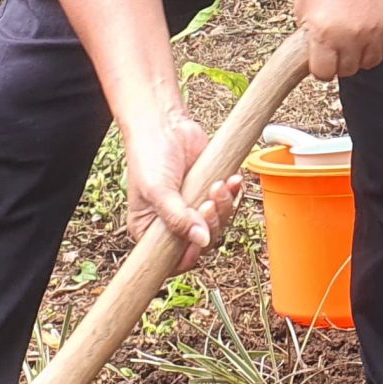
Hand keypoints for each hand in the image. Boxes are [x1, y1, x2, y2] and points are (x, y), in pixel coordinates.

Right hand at [120, 107, 240, 265]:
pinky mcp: (209, 191)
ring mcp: (192, 207)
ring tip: (218, 185)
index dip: (189, 255)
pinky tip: (232, 180)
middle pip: (201, 242)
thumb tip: (202, 241)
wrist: (165, 123)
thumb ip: (177, 218)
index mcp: (150, 230)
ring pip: (218, 223)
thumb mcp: (157, 191)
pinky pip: (228, 203)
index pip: (172, 259)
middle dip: (210, 224)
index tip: (199, 240)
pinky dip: (233, 193)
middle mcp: (173, 222)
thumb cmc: (149, 156)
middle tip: (206, 203)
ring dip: (223, 206)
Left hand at [294, 0, 382, 81]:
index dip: (322, 67)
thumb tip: (313, 51)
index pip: (323, 73)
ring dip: (362, 54)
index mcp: (322, 32)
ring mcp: (374, 33)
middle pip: (347, 71)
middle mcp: (349, 37)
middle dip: (341, 60)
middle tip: (339, 43)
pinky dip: (380, 46)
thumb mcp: (303, 3)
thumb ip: (307, 32)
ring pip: (369, 63)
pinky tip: (372, 30)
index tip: (323, 59)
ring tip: (357, 34)